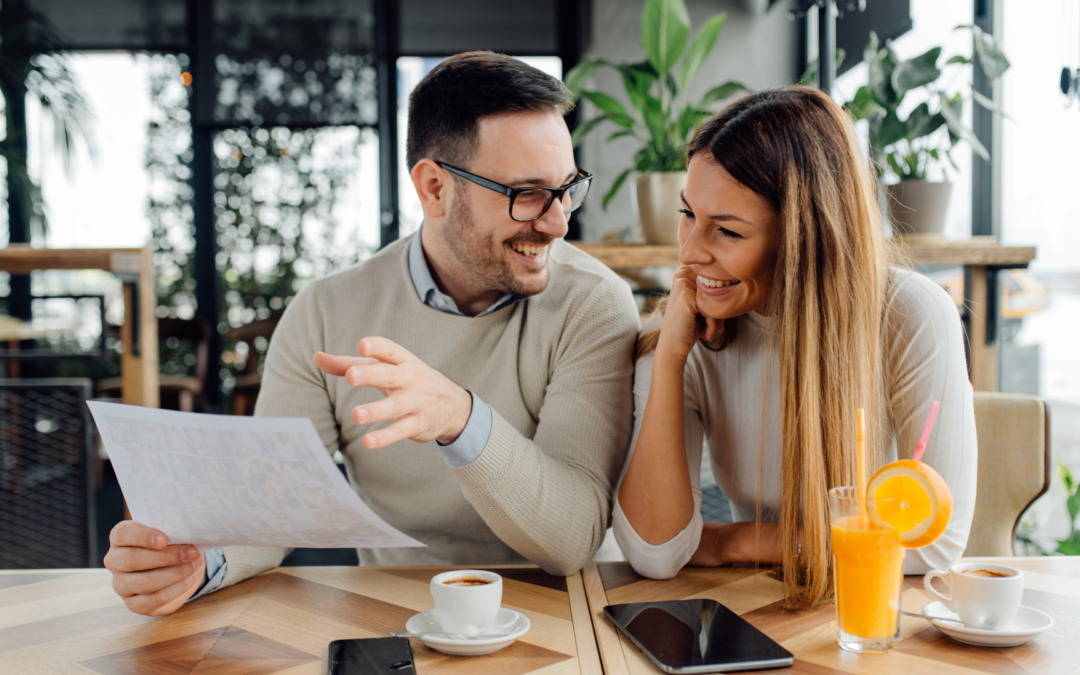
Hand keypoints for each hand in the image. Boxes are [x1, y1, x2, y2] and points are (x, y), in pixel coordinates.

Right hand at [103, 521, 206, 615]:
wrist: (173, 566)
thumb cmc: (170, 543)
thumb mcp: (170, 532)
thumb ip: (172, 530)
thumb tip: (188, 533)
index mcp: (120, 537)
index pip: (123, 534)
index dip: (143, 536)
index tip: (164, 540)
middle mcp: (114, 561)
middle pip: (133, 560)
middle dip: (166, 557)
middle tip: (191, 552)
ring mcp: (121, 585)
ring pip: (145, 582)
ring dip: (176, 573)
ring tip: (196, 564)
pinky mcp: (134, 604)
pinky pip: (156, 599)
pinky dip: (178, 588)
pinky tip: (192, 577)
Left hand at [315, 337, 472, 447]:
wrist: (454, 406)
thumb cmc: (409, 381)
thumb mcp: (385, 368)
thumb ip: (349, 364)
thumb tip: (317, 357)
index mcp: (402, 361)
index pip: (389, 350)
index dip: (377, 347)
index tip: (362, 345)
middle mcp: (410, 379)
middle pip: (389, 375)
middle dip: (371, 375)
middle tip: (351, 376)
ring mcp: (416, 402)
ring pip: (395, 406)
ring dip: (376, 411)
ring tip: (356, 416)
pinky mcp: (418, 424)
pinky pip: (401, 431)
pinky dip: (386, 437)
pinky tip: (369, 442)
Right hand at [657, 266, 719, 361]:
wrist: (673, 345)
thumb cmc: (690, 324)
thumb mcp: (702, 303)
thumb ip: (713, 289)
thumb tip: (736, 282)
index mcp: (685, 271)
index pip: (716, 278)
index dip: (721, 298)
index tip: (719, 320)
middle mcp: (682, 273)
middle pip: (716, 286)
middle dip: (721, 307)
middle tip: (717, 326)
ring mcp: (682, 283)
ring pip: (715, 296)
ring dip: (718, 316)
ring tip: (712, 330)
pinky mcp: (685, 295)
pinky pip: (711, 307)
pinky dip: (712, 322)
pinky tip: (706, 333)